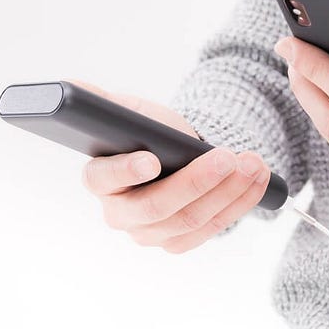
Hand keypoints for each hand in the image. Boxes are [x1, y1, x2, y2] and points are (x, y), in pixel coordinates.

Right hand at [73, 80, 271, 252]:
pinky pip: (213, 228)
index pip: (103, 179)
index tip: (152, 160)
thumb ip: (99, 102)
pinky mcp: (179, 242)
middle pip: (158, 207)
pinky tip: (258, 179)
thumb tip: (70, 86)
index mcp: (99, 179)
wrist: (175, 155)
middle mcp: (119, 213)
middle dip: (197, 181)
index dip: (126, 171)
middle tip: (229, 156)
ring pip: (192, 220)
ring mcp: (149, 233)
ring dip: (229, 191)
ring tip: (253, 162)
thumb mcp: (127, 111)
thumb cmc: (147, 133)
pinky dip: (240, 202)